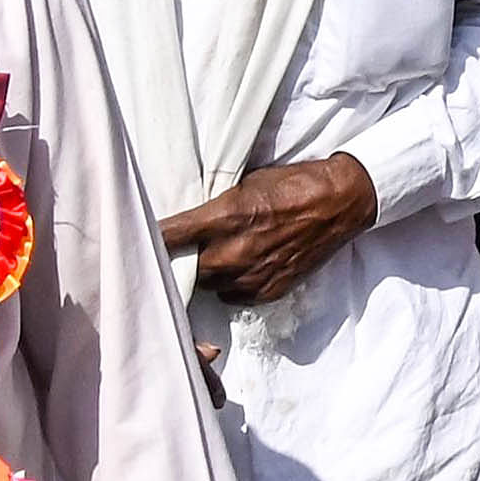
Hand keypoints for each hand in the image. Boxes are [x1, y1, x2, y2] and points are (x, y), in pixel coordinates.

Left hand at [159, 153, 379, 308]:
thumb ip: (214, 210)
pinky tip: (246, 266)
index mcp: (224, 217)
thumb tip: (188, 225)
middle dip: (186, 259)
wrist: (341, 202)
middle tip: (194, 247)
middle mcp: (234, 251)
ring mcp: (252, 275)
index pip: (169, 235)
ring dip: (211, 273)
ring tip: (225, 255)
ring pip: (210, 285)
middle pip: (185, 268)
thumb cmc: (293, 184)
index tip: (138, 240)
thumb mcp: (246, 185)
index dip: (152, 239)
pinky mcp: (269, 291)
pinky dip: (234, 285)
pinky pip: (235, 296)